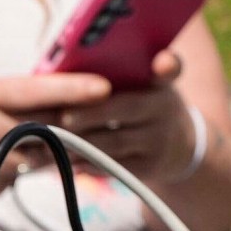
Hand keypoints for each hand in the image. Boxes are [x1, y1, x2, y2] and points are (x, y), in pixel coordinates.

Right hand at [0, 70, 112, 201]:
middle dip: (71, 126)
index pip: (35, 92)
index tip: (104, 88)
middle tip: (85, 120)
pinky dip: (18, 168)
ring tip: (17, 138)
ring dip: (43, 150)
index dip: (73, 89)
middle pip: (48, 130)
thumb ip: (4, 92)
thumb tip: (48, 94)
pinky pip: (20, 177)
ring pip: (39, 158)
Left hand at [55, 52, 197, 179]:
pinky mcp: (148, 167)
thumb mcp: (144, 84)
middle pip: (126, 108)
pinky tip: (63, 161)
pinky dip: (86, 163)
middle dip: (90, 113)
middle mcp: (163, 109)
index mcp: (159, 82)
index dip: (167, 64)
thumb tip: (60, 72)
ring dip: (80, 142)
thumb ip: (117, 75)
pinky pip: (113, 167)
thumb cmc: (144, 105)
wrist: (179, 146)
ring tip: (51, 140)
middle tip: (63, 116)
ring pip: (114, 142)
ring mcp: (158, 141)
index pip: (170, 68)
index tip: (161, 63)